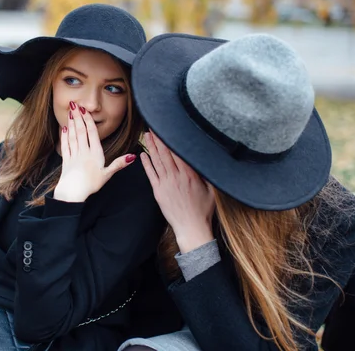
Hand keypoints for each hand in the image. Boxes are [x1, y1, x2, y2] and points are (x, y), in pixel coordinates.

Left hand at [53, 103, 135, 202]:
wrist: (72, 193)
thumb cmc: (91, 184)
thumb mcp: (107, 175)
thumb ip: (119, 164)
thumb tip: (132, 156)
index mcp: (95, 154)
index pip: (92, 133)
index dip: (88, 120)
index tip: (85, 110)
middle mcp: (83, 152)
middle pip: (81, 131)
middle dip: (78, 117)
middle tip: (74, 105)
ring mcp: (73, 155)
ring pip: (72, 136)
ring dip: (71, 123)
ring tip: (70, 112)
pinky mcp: (66, 160)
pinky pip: (65, 145)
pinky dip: (64, 136)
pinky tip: (64, 129)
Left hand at [141, 132, 215, 252]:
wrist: (191, 228)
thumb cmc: (203, 210)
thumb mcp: (212, 190)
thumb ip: (207, 173)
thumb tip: (206, 159)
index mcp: (191, 175)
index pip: (179, 152)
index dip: (173, 139)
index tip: (169, 129)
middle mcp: (177, 177)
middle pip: (166, 153)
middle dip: (160, 138)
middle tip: (154, 126)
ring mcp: (166, 184)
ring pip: (157, 161)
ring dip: (151, 147)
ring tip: (147, 135)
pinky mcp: (158, 192)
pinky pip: (151, 174)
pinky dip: (146, 163)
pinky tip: (142, 154)